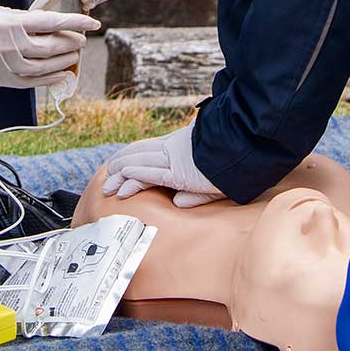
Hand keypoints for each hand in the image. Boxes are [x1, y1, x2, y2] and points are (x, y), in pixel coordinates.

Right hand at [0, 0, 99, 89]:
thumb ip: (20, 20)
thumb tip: (43, 26)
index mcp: (11, 24)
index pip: (52, 23)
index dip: (75, 23)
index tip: (92, 23)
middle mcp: (11, 47)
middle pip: (51, 47)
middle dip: (71, 43)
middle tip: (82, 40)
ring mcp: (5, 66)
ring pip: (44, 68)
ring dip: (63, 63)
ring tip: (74, 58)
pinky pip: (29, 83)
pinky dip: (47, 80)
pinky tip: (60, 76)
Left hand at [100, 124, 224, 207]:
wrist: (243, 150)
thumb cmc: (230, 164)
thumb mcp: (209, 179)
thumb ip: (193, 191)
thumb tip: (177, 202)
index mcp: (178, 147)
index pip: (147, 152)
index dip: (130, 158)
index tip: (118, 167)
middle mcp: (172, 151)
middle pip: (138, 156)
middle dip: (119, 167)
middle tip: (106, 180)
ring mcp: (174, 160)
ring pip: (139, 164)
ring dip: (120, 175)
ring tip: (108, 186)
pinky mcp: (179, 172)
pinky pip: (152, 174)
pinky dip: (135, 176)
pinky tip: (124, 180)